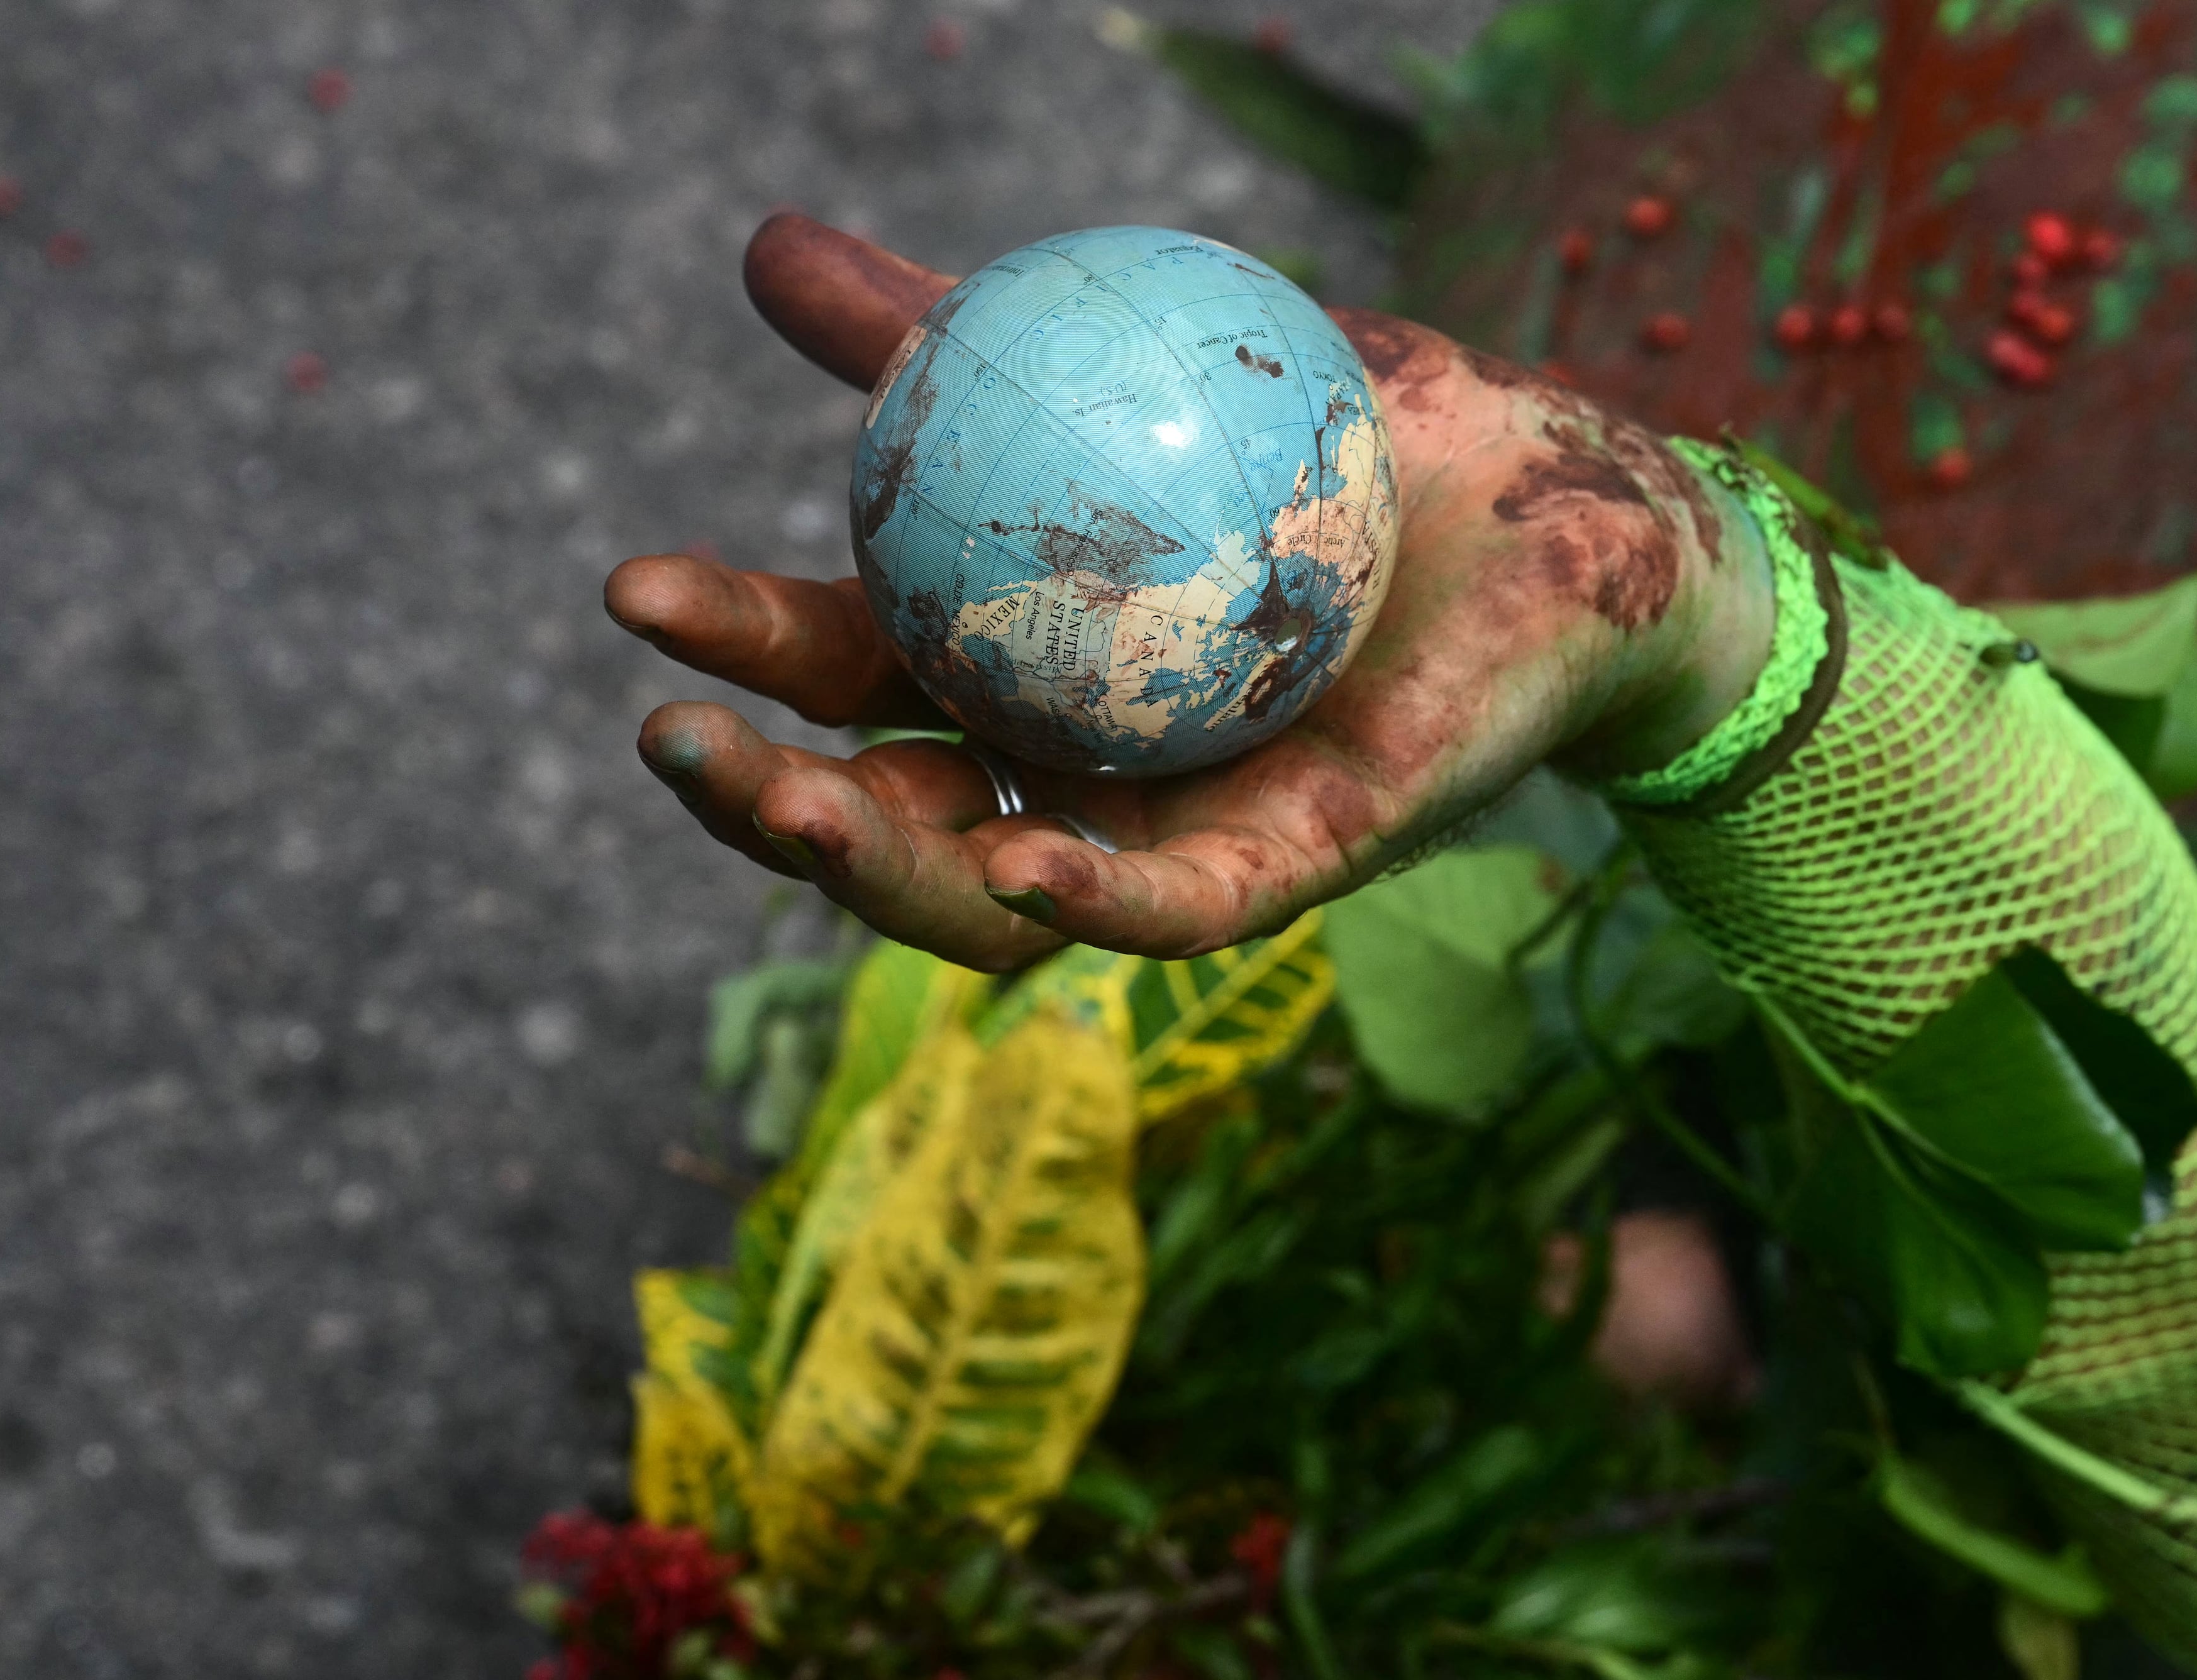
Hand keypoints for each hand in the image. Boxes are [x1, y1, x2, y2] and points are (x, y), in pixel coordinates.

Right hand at [608, 215, 1772, 967]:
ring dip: (880, 874)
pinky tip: (1023, 863)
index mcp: (1016, 661)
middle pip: (883, 822)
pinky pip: (1175, 911)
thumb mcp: (1133, 359)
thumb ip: (954, 336)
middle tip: (674, 731)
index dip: (738, 648)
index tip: (635, 588)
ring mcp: (1170, 829)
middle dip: (756, 801)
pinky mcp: (1291, 868)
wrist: (1561, 500)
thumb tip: (769, 250)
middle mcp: (1072, 765)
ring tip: (792, 802)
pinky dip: (1091, 900)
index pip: (844, 676)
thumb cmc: (1349, 429)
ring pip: (994, 903)